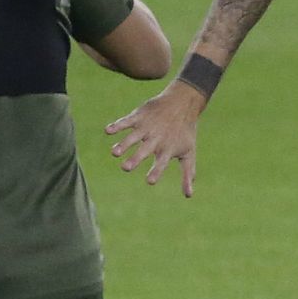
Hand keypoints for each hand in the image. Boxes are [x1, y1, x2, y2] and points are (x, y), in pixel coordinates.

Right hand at [107, 82, 203, 196]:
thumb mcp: (189, 152)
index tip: (150, 181)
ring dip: (123, 144)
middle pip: (144, 150)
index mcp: (167, 149)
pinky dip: (118, 125)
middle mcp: (156, 139)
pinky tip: (108, 130)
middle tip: (125, 168)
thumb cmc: (185, 131)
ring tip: (114, 152)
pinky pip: (126, 121)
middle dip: (135, 159)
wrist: (183, 102)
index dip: (156, 171)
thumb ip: (187, 173)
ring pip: (133, 137)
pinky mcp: (139, 116)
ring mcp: (147, 127)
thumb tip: (189, 196)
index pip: (161, 163)